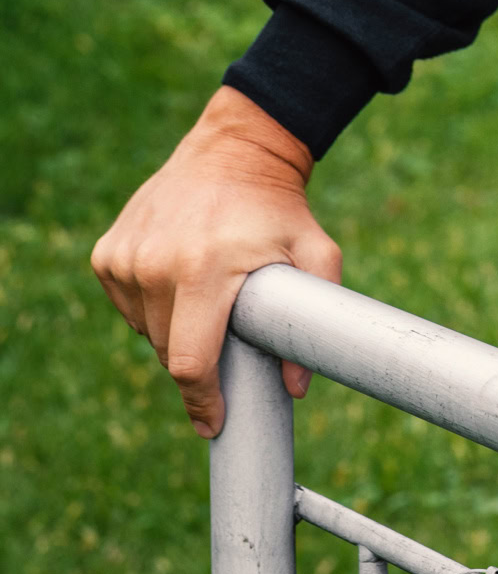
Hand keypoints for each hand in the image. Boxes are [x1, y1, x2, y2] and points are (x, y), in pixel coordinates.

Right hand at [91, 85, 340, 438]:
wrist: (235, 149)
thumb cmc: (279, 207)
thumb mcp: (314, 252)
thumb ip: (313, 320)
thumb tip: (298, 390)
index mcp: (203, 269)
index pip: (188, 362)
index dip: (202, 401)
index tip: (213, 424)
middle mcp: (155, 264)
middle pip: (166, 350)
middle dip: (196, 359)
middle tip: (225, 335)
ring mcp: (126, 257)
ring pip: (144, 330)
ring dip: (172, 329)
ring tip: (206, 295)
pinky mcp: (107, 252)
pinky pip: (128, 304)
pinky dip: (150, 304)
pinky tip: (179, 276)